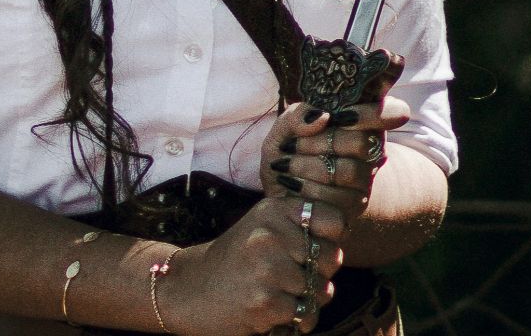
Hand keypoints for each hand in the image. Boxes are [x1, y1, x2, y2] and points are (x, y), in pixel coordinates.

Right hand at [164, 194, 345, 335]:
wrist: (189, 289)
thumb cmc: (236, 260)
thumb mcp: (264, 227)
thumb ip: (301, 226)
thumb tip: (342, 243)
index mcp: (274, 210)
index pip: (334, 220)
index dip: (330, 239)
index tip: (311, 247)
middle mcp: (271, 234)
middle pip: (332, 257)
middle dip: (320, 273)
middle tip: (291, 277)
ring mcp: (267, 269)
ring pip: (321, 290)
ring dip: (308, 300)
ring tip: (279, 295)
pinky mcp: (264, 302)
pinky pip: (305, 314)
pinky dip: (296, 320)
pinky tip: (273, 312)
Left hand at [259, 96, 410, 230]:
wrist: (277, 191)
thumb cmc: (288, 152)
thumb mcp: (285, 128)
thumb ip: (298, 116)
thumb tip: (322, 117)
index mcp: (362, 122)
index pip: (393, 112)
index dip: (373, 113)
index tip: (341, 116)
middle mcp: (371, 151)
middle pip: (361, 144)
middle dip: (318, 143)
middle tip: (290, 145)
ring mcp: (366, 180)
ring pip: (348, 172)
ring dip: (307, 167)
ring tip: (285, 166)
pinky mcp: (355, 206)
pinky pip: (337, 197)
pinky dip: (306, 189)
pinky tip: (290, 184)